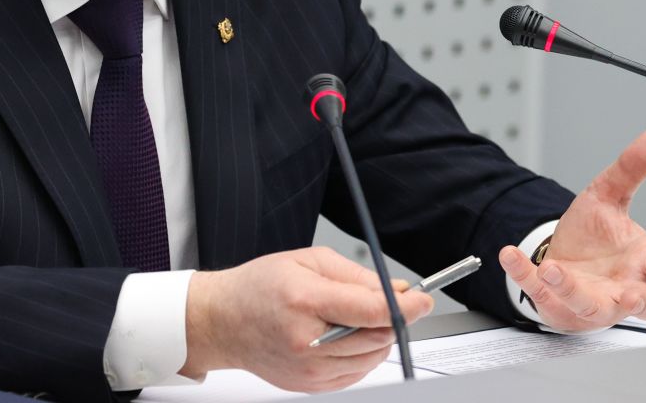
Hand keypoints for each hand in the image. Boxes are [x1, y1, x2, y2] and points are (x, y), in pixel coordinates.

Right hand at [180, 247, 433, 392]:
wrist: (223, 322)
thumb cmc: (259, 287)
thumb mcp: (305, 261)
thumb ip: (355, 275)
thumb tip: (397, 289)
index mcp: (305, 301)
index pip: (370, 310)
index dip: (405, 306)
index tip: (422, 300)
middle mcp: (308, 341)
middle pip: (377, 337)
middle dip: (392, 319)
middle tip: (390, 302)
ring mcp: (309, 369)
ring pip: (372, 357)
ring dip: (377, 337)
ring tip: (353, 317)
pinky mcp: (311, 385)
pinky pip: (357, 373)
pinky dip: (361, 354)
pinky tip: (341, 337)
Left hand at [499, 129, 645, 331]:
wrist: (565, 257)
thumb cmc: (596, 237)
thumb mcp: (607, 196)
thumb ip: (631, 169)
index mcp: (643, 262)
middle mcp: (623, 287)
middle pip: (640, 302)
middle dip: (636, 302)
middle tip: (629, 297)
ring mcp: (590, 300)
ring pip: (588, 305)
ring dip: (571, 289)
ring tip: (552, 270)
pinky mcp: (555, 304)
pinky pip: (539, 293)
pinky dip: (522, 275)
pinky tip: (508, 255)